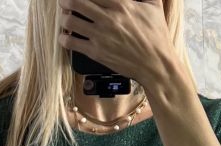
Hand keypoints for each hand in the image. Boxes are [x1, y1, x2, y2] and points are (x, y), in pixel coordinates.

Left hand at [58, 0, 176, 86]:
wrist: (155, 65)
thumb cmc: (156, 37)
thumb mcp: (154, 7)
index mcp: (121, 4)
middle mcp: (108, 18)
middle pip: (76, 2)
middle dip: (66, 1)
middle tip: (64, 3)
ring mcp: (100, 36)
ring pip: (70, 22)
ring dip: (63, 19)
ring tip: (64, 19)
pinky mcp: (97, 53)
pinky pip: (72, 44)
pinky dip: (64, 39)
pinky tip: (64, 38)